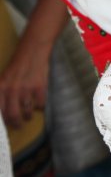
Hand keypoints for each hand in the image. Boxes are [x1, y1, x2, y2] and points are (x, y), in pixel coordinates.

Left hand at [0, 0, 65, 127]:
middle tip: (18, 126)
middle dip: (16, 123)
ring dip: (27, 116)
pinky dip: (40, 106)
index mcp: (0, 87)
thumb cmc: (17, 64)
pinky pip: (40, 104)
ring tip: (28, 116)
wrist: (33, 49)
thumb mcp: (4, 78)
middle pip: (12, 114)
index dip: (2, 120)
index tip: (4, 126)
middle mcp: (11, 90)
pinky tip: (38, 104)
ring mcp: (26, 89)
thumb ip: (2, 93)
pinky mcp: (39, 87)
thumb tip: (3, 109)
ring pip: (26, 111)